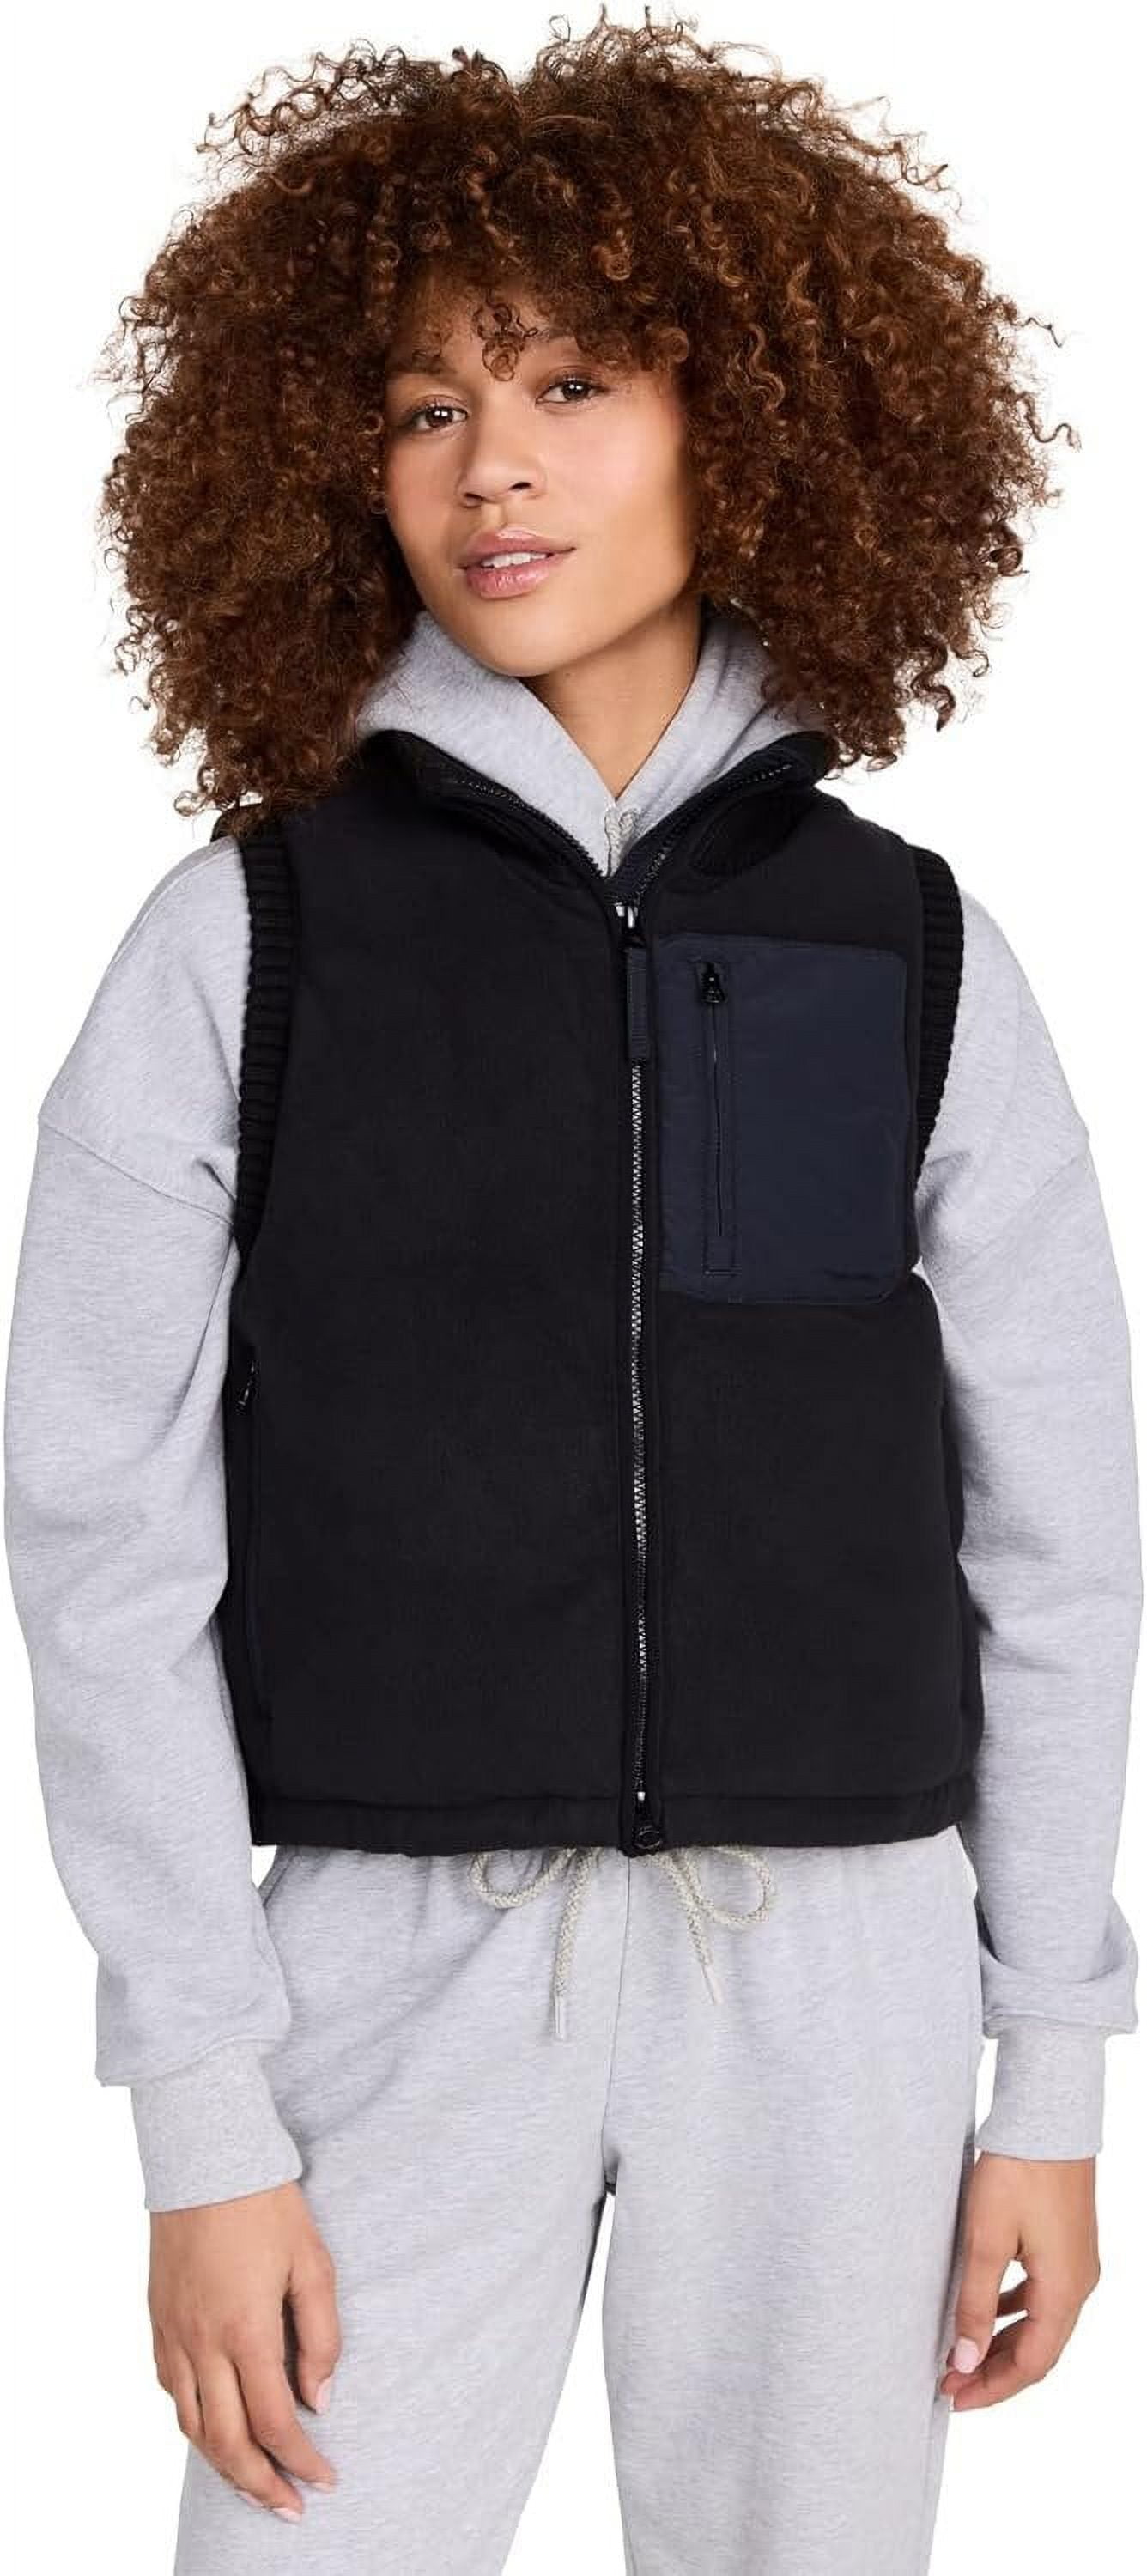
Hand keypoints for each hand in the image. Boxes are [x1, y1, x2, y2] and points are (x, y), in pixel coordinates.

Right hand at [148, 2178, 341, 2518]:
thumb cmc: (265, 2205)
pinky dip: (195, 2422)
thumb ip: (320, 2336)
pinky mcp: (158, 2321)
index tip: (324, 2480)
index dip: (299, 2461)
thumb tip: (317, 2400)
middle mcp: (202, 2343)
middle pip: (226, 2443)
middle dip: (260, 2484)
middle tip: (289, 2507)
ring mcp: (173, 2335)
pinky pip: (173, 2391)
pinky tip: (217, 2425)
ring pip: (192, 2426)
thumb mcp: (313, 2263)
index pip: (273, 2423)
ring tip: (255, 2481)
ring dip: (224, 2464)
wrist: (204, 2157)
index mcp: (246, 2330)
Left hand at [938, 2152, 1099, 2409]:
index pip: (1031, 2364)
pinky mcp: (1067, 2246)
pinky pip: (1042, 2297)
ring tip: (961, 2353)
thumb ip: (975, 2304)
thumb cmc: (1018, 2172)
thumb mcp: (986, 2240)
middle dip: (994, 2371)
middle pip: (1038, 2350)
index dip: (992, 2387)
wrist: (1048, 2118)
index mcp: (1064, 2292)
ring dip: (1002, 2343)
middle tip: (951, 2383)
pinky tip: (985, 2309)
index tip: (955, 2398)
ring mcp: (1076, 2265)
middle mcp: (1079, 2285)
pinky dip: (1013, 2313)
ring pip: (1039, 2324)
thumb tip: (966, 2360)